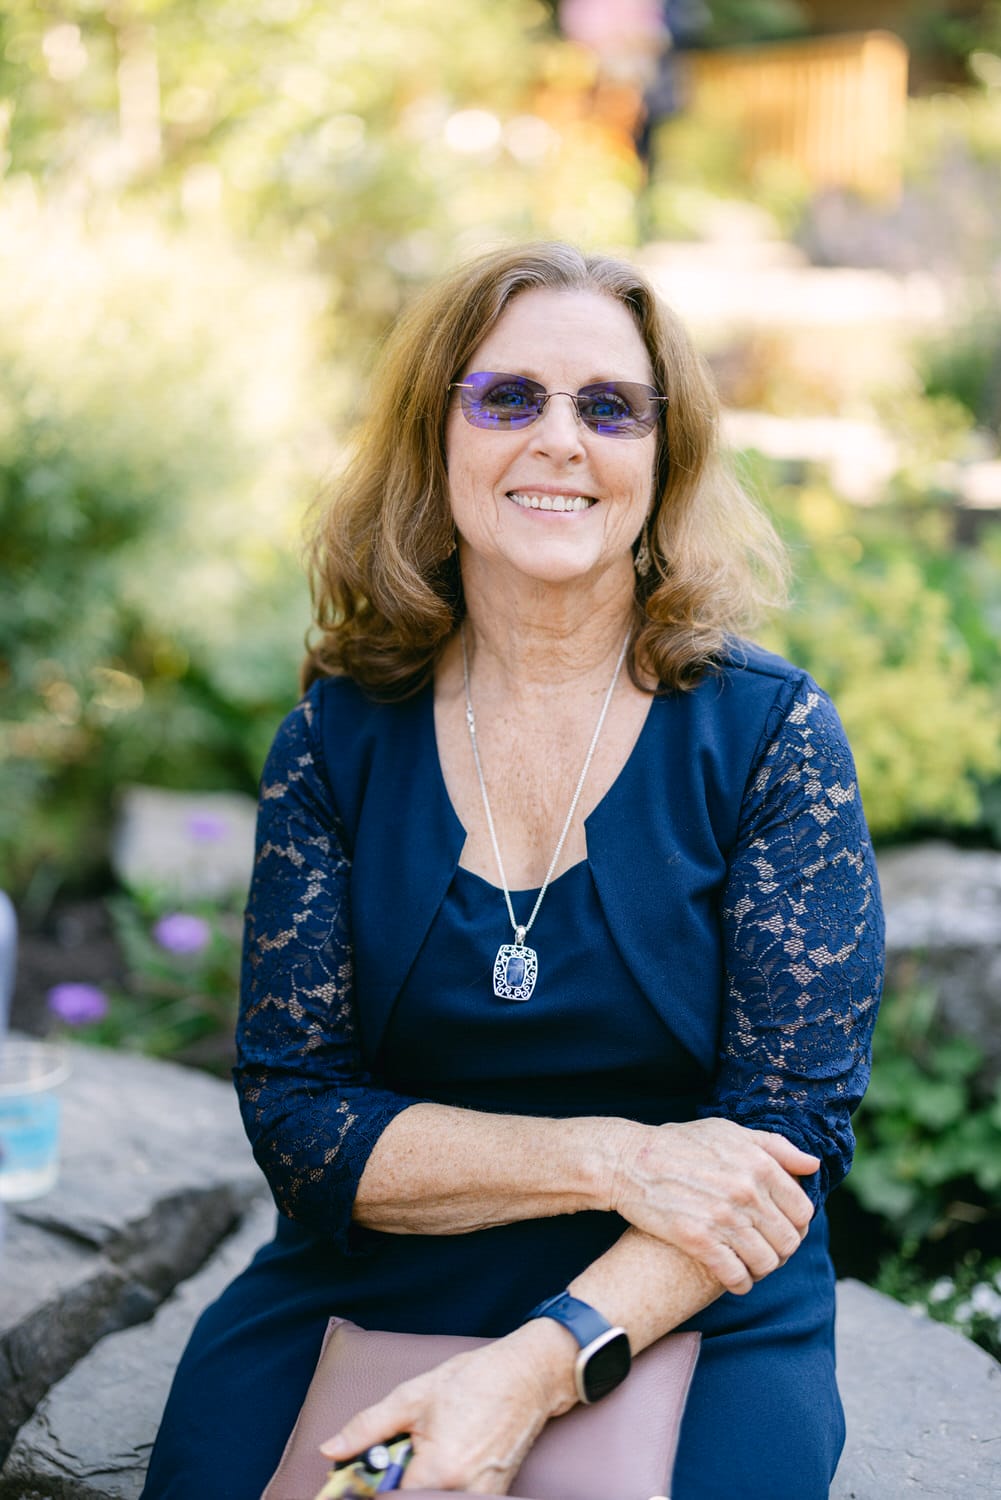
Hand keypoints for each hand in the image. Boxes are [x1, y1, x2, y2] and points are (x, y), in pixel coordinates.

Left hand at [319, 1322, 573, 1493]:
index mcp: (438, 1469)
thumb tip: (331, 1450)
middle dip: (397, 1487)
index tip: (362, 1478)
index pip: (389, 1499)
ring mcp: (482, 1497)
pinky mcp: (494, 1495)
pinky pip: (457, 1498)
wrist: (528, 1376)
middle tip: (394, 1460)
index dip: (371, 1489)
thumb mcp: (413, 1396)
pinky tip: (445, 1457)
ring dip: (419, 1485)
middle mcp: (462, 1491)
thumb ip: (368, 1427)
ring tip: (425, 1452)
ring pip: (433, 1499)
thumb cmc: (473, 1380)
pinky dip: (441, 1485)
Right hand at [607, 1118, 817, 1294]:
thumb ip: (775, 1147)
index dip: (796, 1225)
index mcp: (758, 1163)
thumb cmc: (680, 1144)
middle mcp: (746, 1191)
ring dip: (761, 1269)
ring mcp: (723, 1217)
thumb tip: (812, 1166)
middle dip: (781, 1250)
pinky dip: (740, 1283)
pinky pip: (737, 1276)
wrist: (630, 1161)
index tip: (781, 1228)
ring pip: (766, 1263)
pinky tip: (734, 1278)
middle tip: (766, 1249)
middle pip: (788, 1241)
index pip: (802, 1211)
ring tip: (751, 1265)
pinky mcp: (699, 1241)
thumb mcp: (729, 1131)